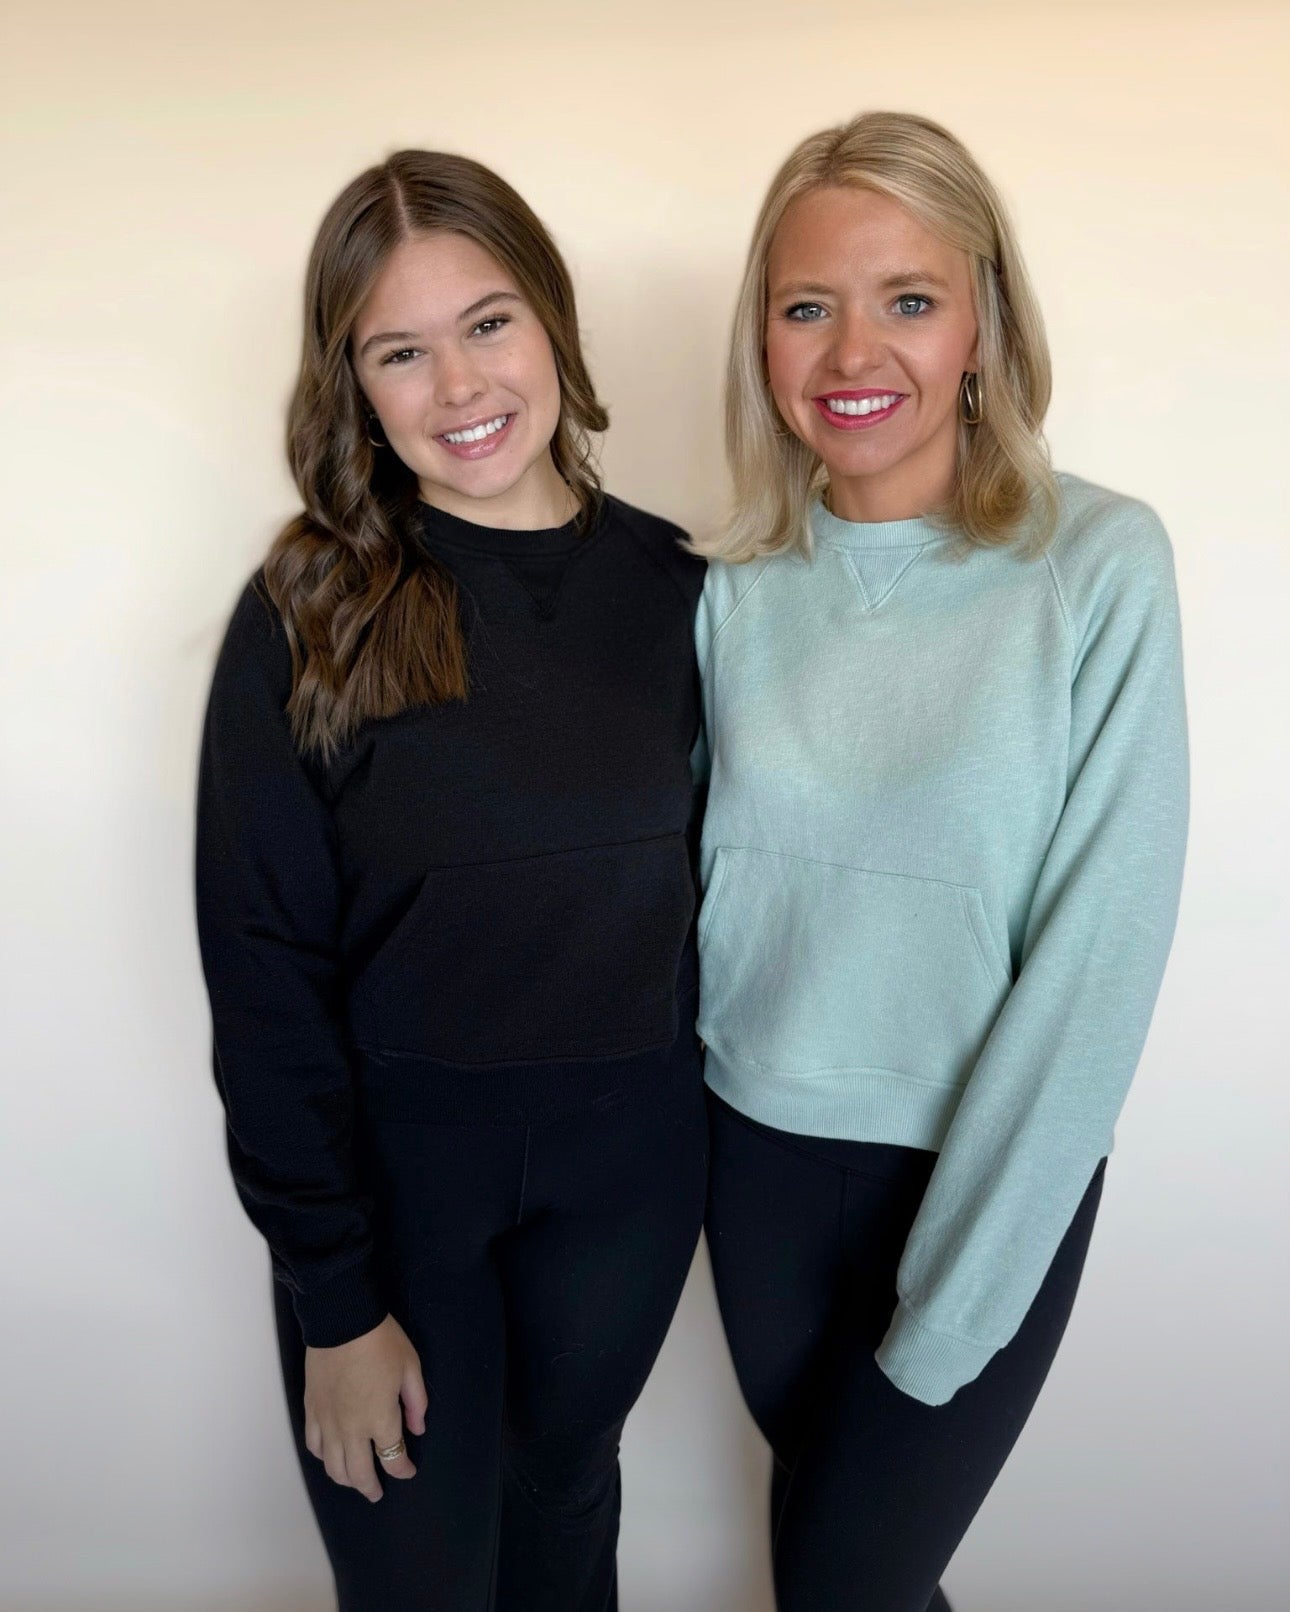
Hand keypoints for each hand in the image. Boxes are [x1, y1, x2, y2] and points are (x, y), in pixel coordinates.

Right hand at [303, 1314, 427, 1502]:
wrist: (341, 1320)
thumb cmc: (380, 1341)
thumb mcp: (410, 1367)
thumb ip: (416, 1403)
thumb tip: (417, 1430)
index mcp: (380, 1419)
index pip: (393, 1459)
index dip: (403, 1470)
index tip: (409, 1470)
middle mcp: (351, 1429)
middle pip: (358, 1474)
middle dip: (371, 1487)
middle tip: (377, 1492)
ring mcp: (328, 1422)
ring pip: (332, 1467)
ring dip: (345, 1479)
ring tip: (355, 1480)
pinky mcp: (311, 1411)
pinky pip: (313, 1446)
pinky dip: (323, 1457)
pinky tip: (331, 1455)